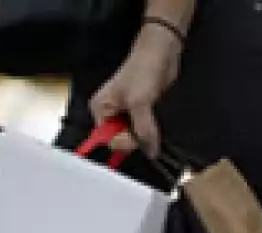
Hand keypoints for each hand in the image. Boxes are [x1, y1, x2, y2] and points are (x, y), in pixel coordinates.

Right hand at [89, 26, 182, 157]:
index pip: (107, 140)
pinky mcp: (141, 113)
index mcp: (100, 111)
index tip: (137, 137)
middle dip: (135, 139)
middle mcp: (110, 115)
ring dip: (146, 136)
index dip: (123, 142)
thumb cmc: (143, 71)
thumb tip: (151, 153)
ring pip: (135, 137)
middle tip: (147, 127)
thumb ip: (143, 130)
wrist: (161, 52)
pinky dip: (152, 131)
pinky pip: (144, 130)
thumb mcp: (139, 103)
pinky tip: (158, 124)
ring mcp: (126, 114)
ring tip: (154, 123)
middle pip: (121, 141)